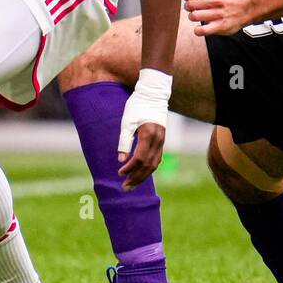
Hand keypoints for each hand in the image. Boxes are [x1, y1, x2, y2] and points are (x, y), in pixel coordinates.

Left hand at [117, 68, 171, 190]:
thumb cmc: (137, 106)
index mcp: (148, 135)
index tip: (119, 173)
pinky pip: (157, 158)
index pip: (139, 158)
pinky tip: (141, 173)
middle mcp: (158, 140)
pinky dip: (149, 168)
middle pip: (148, 165)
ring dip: (143, 176)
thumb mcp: (127, 122)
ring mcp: (162, 141)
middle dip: (137, 178)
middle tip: (125, 187)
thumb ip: (124, 141)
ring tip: (132, 184)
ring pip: (154, 164)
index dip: (129, 168)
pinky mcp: (162, 140)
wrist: (153, 94)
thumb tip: (121, 160)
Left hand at [185, 0, 252, 35]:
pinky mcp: (221, 26)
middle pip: (191, 4)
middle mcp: (218, 0)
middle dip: (189, 6)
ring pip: (194, 16)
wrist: (246, 7)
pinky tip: (200, 27)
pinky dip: (197, 30)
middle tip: (193, 7)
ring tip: (197, 15)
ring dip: (192, 16)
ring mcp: (220, 14)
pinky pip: (203, 30)